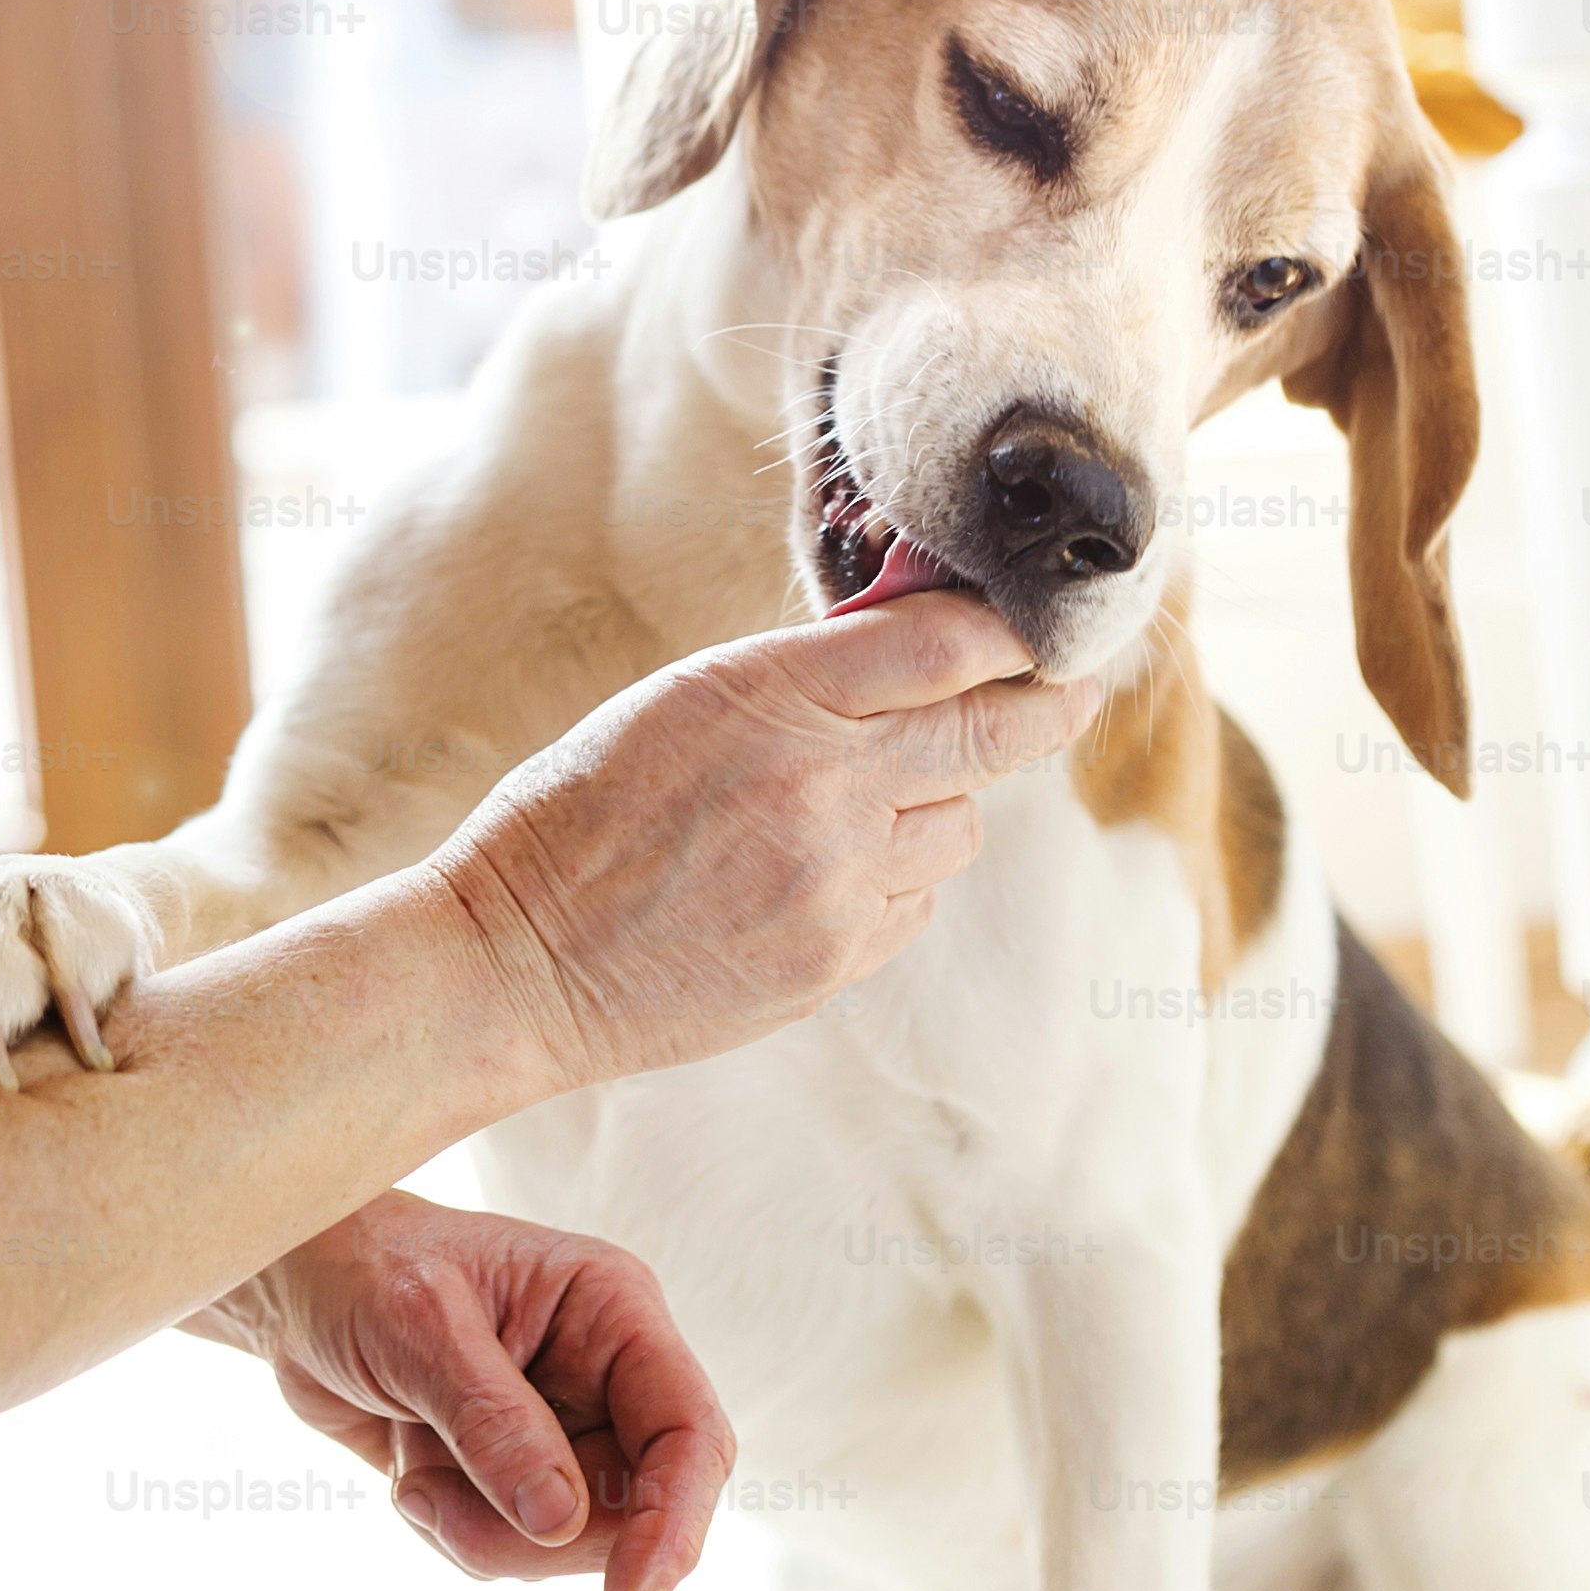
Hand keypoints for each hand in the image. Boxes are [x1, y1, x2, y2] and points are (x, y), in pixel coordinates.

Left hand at [198, 1188, 730, 1590]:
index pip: (688, 1434)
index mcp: (613, 1312)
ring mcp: (567, 1431)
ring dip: (477, 1531)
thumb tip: (561, 1521)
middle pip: (632, 1513)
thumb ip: (493, 1422)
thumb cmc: (363, 1272)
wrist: (298, 1289)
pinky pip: (514, 1550)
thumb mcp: (420, 1330)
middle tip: (435, 1507)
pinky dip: (452, 1530)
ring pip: (568, 1545)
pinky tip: (407, 1469)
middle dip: (533, 1537)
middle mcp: (607, 1377)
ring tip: (410, 1466)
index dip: (674, 1526)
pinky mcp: (520, 1476)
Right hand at [438, 600, 1098, 1096]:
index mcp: (772, 695)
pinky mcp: (836, 961)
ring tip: (858, 806)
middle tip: (1073, 692)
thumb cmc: (579, 811)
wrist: (516, 958)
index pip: (946, 646)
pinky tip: (818, 876)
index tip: (1032, 629)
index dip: (1008, 633)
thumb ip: (802, 678)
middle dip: (1044, 707)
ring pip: (958, 826)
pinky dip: (892, 881)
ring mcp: (838, 883)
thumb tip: (915, 652)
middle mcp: (824, 786)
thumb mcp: (679, 700)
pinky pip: (914, 903)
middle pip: (994, 733)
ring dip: (936, 804)